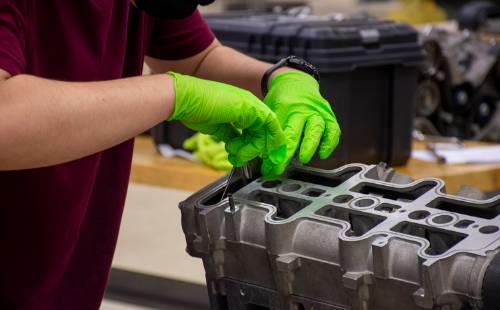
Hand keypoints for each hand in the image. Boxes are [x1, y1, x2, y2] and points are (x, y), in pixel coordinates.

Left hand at [167, 72, 285, 174]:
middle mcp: (245, 112)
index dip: (274, 141)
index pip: (270, 125)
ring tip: (234, 156)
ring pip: (247, 139)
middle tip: (244, 157)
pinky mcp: (221, 127)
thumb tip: (273, 130)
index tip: (273, 156)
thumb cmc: (210, 100)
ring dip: (244, 150)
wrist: (183, 100)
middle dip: (254, 149)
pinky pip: (234, 140)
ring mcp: (232, 120)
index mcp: (252, 105)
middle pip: (259, 135)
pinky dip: (236, 149)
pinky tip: (232, 153)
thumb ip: (260, 118)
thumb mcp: (240, 107)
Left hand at [262, 71, 340, 175]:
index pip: (279, 132)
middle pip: (296, 131)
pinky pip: (333, 130)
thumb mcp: (269, 110)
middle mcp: (303, 108)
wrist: (296, 80)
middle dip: (290, 152)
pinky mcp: (329, 114)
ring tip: (304, 159)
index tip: (270, 165)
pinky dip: (329, 143)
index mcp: (285, 107)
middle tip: (283, 166)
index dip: (275, 151)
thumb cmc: (281, 99)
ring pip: (317, 129)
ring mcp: (318, 111)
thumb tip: (263, 158)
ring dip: (310, 146)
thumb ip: (268, 131)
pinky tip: (323, 154)